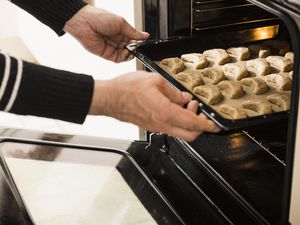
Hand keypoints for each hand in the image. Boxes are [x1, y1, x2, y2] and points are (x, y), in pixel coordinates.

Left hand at [64, 5, 148, 62]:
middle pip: (130, 48)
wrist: (85, 23)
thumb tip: (145, 35)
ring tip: (130, 50)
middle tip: (136, 47)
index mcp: (121, 31)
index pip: (133, 39)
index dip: (138, 42)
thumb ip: (133, 32)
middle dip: (135, 48)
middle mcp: (117, 39)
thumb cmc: (100, 18)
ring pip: (125, 55)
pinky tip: (125, 53)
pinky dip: (123, 58)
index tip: (143, 42)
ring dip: (130, 54)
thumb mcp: (121, 23)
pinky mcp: (106, 54)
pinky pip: (118, 59)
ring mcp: (112, 47)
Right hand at [88, 72, 220, 140]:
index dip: (208, 125)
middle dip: (200, 126)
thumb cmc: (127, 89)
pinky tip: (174, 106)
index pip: (194, 124)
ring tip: (186, 104)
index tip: (215, 124)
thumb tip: (184, 97)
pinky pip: (169, 128)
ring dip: (188, 122)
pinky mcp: (150, 126)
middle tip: (201, 112)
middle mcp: (162, 124)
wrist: (110, 98)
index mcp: (166, 112)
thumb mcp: (155, 81)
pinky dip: (177, 121)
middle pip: (189, 134)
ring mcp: (156, 127)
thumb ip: (173, 91)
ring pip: (179, 132)